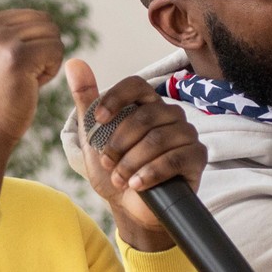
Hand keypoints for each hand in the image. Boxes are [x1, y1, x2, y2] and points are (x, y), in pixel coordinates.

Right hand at [0, 0, 64, 152]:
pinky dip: (51, 70)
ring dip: (47, 60)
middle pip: (45, 24)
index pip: (32, 17)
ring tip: (24, 79)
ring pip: (53, 37)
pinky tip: (31, 85)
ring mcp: (2, 42)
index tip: (9, 65)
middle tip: (21, 74)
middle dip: (42, 50)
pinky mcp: (18, 58)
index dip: (30, 43)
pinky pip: (56, 51)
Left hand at [66, 61, 206, 252]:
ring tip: (120, 178)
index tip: (98, 120)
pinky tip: (137, 185)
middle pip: (145, 116)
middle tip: (106, 163)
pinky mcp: (197, 156)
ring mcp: (187, 134)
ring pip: (158, 139)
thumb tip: (75, 62)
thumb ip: (86, 101)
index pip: (136, 84)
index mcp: (146, 104)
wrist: (131, 208)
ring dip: (132, 162)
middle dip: (119, 143)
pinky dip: (151, 173)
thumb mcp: (94, 138)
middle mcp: (170, 114)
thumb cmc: (114, 170)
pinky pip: (175, 158)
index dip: (116, 98)